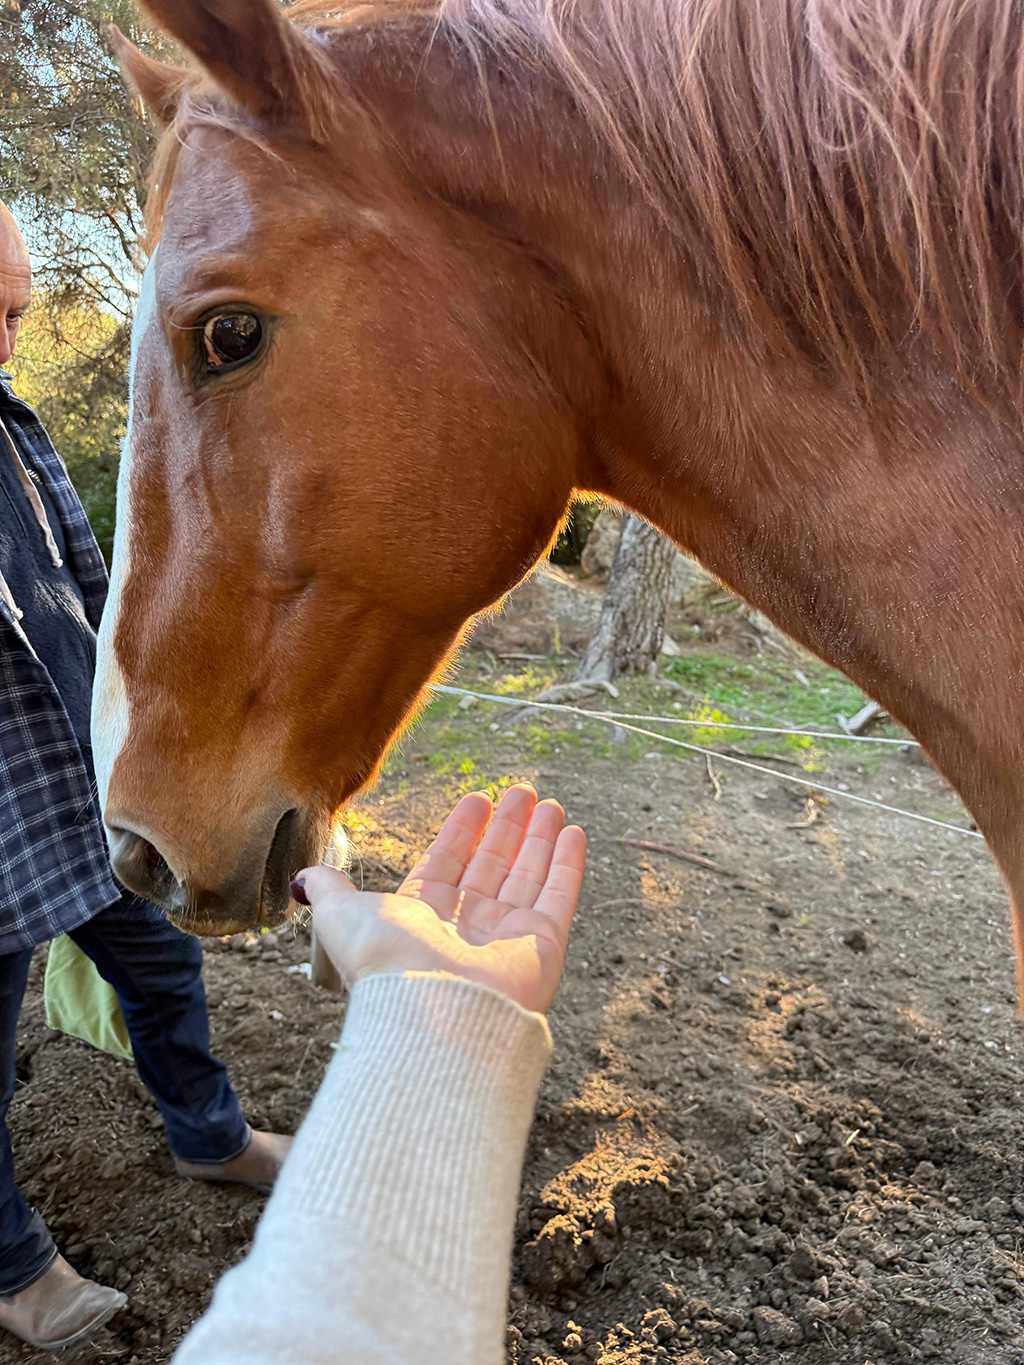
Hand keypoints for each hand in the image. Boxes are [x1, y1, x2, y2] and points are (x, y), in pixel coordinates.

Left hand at [295, 784, 585, 1013]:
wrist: (429, 1010)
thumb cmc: (383, 963)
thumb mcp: (340, 913)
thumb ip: (329, 889)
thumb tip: (303, 878)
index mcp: (422, 917)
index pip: (447, 863)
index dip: (463, 830)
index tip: (479, 797)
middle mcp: (466, 927)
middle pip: (492, 866)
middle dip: (508, 827)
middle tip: (523, 791)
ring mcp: (507, 936)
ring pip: (527, 876)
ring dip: (540, 838)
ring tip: (549, 802)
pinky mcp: (542, 944)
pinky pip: (559, 896)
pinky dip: (567, 864)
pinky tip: (572, 832)